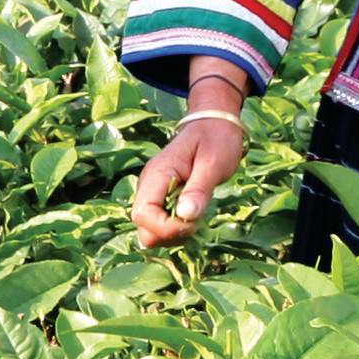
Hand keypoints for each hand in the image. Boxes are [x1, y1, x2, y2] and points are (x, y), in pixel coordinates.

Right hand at [131, 110, 245, 249]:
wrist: (214, 124)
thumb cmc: (216, 140)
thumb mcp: (213, 164)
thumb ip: (198, 190)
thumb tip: (185, 216)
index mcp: (156, 175)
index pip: (142, 215)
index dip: (165, 228)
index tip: (193, 222)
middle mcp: (148, 186)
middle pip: (142, 227)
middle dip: (169, 234)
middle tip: (196, 222)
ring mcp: (152, 193)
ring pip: (149, 231)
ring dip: (173, 235)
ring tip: (197, 218)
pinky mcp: (160, 199)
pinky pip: (159, 225)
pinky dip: (176, 229)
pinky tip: (193, 216)